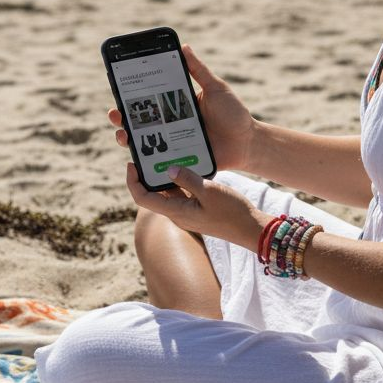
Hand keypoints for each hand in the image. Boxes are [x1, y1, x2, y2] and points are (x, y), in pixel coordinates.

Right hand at [107, 44, 258, 170]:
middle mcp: (170, 123)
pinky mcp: (179, 159)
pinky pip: (159, 159)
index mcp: (176, 104)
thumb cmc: (233, 114)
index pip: (149, 98)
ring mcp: (173, 142)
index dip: (131, 95)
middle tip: (115, 114)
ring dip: (128, 138)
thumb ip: (199, 71)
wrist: (247, 143)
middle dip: (122, 118)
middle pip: (139, 121)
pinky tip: (138, 155)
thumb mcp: (215, 89)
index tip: (118, 87)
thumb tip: (183, 46)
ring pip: (144, 141)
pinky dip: (146, 158)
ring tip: (123, 135)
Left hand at [126, 163, 270, 248]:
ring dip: (163, 176)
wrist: (250, 229)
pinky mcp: (197, 209)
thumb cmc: (231, 212)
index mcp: (175, 212)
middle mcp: (177, 213)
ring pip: (167, 192)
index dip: (133, 182)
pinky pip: (181, 193)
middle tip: (147, 153)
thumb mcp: (209, 191)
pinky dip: (179, 180)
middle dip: (146, 175)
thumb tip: (168, 169)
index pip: (142, 198)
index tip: (131, 164)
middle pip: (152, 194)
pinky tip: (185, 164)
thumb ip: (187, 179)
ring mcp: (187, 212)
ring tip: (164, 154)